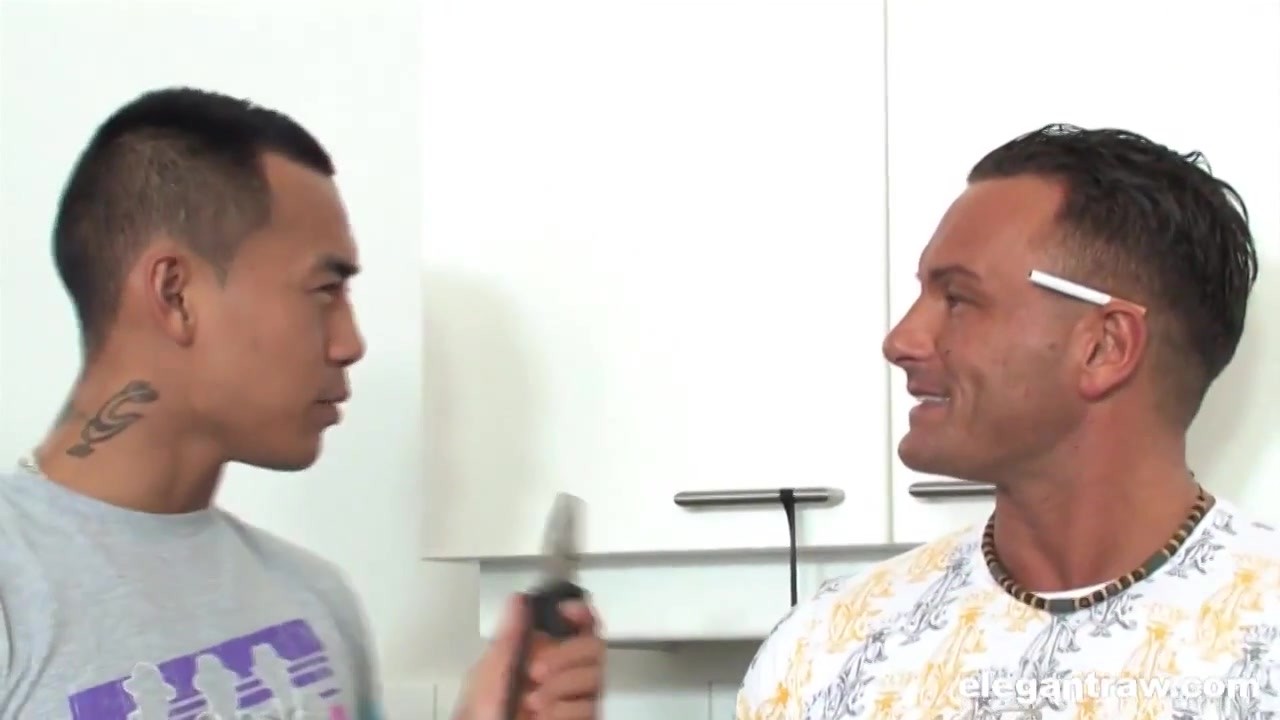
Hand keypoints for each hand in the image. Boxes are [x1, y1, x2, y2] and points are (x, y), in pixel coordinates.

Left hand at [454, 594, 605, 719]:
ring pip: (594, 676)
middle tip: (536, 669)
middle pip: (593, 646)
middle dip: (566, 654)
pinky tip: (543, 715)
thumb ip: (509, 637)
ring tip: (532, 701)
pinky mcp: (582, 717)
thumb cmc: (484, 714)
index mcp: (542, 654)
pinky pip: (590, 706)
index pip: (577, 625)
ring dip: (559, 687)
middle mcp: (564, 673)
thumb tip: (518, 601)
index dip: (580, 613)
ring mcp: (574, 698)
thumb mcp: (491, 671)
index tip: (568, 612)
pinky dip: (562, 711)